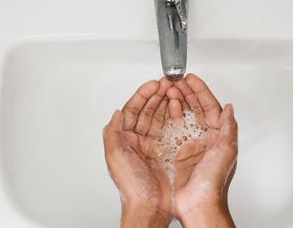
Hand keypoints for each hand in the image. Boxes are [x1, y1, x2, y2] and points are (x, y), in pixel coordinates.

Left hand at [103, 78, 173, 226]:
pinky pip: (171, 129)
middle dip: (156, 95)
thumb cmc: (132, 187)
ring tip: (173, 91)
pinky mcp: (167, 152)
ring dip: (166, 102)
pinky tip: (179, 108)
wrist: (151, 208)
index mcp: (125, 140)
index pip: (132, 110)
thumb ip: (113, 132)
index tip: (152, 84)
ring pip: (159, 117)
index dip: (142, 95)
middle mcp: (139, 141)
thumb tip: (116, 113)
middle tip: (166, 84)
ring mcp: (154, 146)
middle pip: (147, 110)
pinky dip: (175, 117)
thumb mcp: (115, 157)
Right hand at [167, 74, 237, 227]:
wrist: (198, 204)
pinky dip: (170, 115)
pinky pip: (173, 127)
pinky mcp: (179, 151)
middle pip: (197, 107)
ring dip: (178, 100)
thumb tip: (230, 108)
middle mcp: (206, 137)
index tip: (191, 79)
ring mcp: (192, 143)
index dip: (201, 90)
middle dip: (187, 91)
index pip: (211, 106)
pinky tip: (166, 108)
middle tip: (177, 81)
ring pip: (185, 114)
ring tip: (170, 90)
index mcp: (219, 135)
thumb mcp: (225, 152)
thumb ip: (228, 128)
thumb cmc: (212, 183)